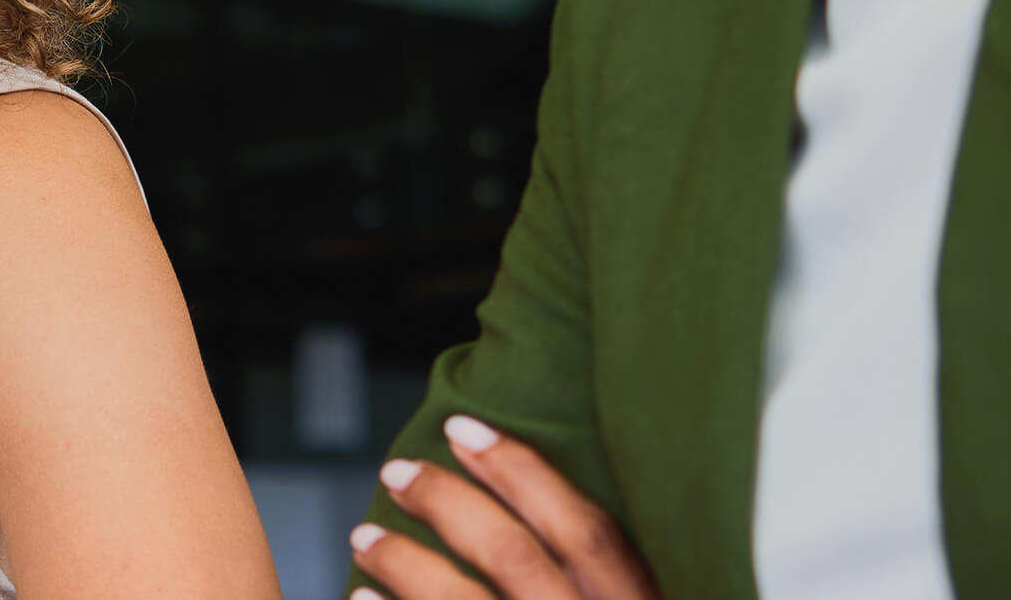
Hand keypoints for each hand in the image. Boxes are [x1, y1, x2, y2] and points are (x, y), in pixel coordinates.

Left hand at [348, 415, 660, 599]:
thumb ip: (611, 569)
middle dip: (447, 505)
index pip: (585, 529)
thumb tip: (546, 500)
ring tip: (364, 539)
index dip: (522, 472)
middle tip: (396, 470)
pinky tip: (361, 598)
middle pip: (512, 557)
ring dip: (404, 565)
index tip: (463, 428)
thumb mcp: (648, 596)